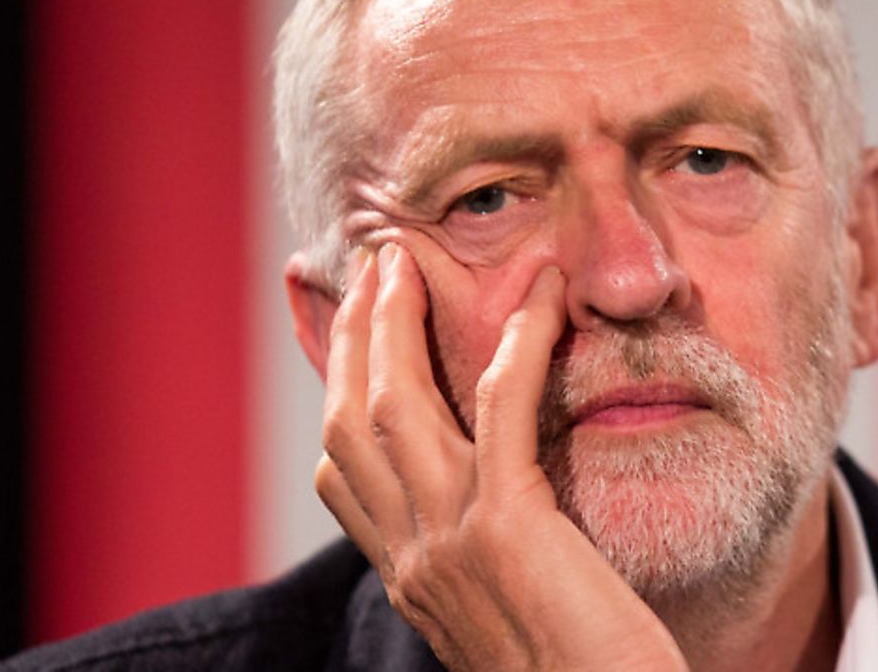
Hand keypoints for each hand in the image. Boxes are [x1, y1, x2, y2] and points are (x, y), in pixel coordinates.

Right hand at [314, 242, 686, 671]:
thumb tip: (499, 519)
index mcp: (412, 580)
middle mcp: (414, 562)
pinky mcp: (511, 530)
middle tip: (373, 266)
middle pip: (348, 424)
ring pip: (394, 407)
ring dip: (397, 323)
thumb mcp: (514, 616)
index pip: (341, 474)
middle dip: (355, 336)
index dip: (337, 393)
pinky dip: (516, 343)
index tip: (349, 331)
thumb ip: (490, 564)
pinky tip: (540, 296)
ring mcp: (452, 544)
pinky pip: (501, 411)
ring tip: (407, 261)